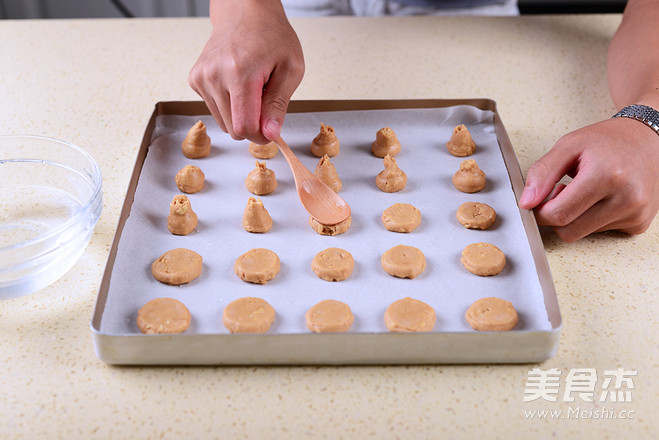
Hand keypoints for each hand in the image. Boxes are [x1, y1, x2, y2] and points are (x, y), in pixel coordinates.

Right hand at [188, 0, 303, 143]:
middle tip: (265, 101)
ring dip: (241, 114)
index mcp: (239, 73)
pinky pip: (215, 109)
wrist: (245, 12)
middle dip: (252, 124)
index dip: (261, 136)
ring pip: (224, 123)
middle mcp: (214, 75)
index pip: (244, 127)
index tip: (271, 130)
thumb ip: (279, 105)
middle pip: (233, 129)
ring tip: (252, 88)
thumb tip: (270, 134)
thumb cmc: (272, 36)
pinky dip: (230, 104)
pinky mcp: (195, 79)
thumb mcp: (290, 69)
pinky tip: (238, 83)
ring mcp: (201, 77)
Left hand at [519, 117, 658, 241]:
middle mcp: (627, 198)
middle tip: (562, 191)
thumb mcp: (568, 145)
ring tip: (585, 191)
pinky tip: (600, 198)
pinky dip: (592, 219)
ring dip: (575, 217)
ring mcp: (636, 214)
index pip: (559, 215)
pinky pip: (600, 232)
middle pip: (569, 231)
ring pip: (582, 234)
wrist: (648, 140)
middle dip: (556, 216)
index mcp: (608, 175)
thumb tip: (526, 203)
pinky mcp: (640, 223)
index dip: (540, 211)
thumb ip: (542, 173)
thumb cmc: (607, 140)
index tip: (539, 199)